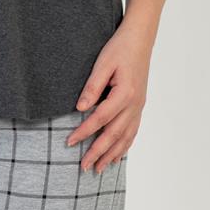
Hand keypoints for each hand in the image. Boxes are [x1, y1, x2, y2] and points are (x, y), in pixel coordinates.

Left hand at [67, 25, 151, 171]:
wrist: (140, 40)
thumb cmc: (119, 49)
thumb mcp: (102, 63)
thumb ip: (92, 87)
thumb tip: (80, 108)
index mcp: (124, 93)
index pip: (100, 119)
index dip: (84, 132)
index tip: (69, 142)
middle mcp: (134, 104)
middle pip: (114, 134)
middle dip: (98, 152)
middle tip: (83, 167)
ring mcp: (139, 107)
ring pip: (126, 137)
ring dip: (112, 155)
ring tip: (99, 169)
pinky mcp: (139, 106)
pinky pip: (133, 132)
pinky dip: (124, 146)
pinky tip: (117, 156)